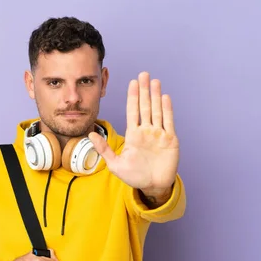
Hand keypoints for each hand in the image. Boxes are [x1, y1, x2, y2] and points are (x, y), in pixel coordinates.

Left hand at [89, 71, 178, 193]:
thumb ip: (104, 149)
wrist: (153, 186)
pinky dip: (167, 109)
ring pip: (157, 111)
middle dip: (144, 90)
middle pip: (145, 107)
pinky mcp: (170, 139)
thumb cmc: (134, 176)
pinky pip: (168, 121)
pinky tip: (164, 97)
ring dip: (155, 95)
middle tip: (143, 74)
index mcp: (133, 135)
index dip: (132, 97)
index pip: (132, 111)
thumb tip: (91, 135)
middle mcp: (146, 131)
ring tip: (154, 81)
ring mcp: (158, 134)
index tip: (132, 83)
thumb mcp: (115, 164)